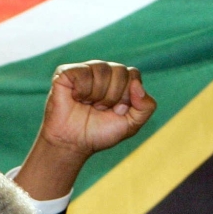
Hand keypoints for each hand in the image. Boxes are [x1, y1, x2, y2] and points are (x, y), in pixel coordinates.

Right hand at [16, 60, 156, 199]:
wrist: (72, 144)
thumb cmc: (99, 133)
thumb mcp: (132, 125)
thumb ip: (146, 107)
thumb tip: (136, 85)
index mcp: (119, 80)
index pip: (133, 75)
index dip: (126, 96)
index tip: (116, 111)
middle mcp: (103, 72)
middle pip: (120, 71)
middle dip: (112, 96)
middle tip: (99, 109)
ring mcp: (84, 70)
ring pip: (102, 69)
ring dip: (96, 95)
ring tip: (87, 105)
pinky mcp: (65, 73)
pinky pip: (83, 72)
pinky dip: (81, 90)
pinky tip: (75, 98)